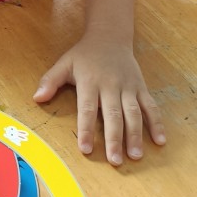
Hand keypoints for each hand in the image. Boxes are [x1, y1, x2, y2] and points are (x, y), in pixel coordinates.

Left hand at [33, 35, 165, 165]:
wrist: (110, 36)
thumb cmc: (85, 55)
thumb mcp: (64, 63)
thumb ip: (50, 81)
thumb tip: (37, 98)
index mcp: (90, 82)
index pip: (88, 109)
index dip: (86, 129)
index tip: (86, 149)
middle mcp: (111, 85)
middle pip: (113, 115)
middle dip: (114, 139)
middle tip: (115, 161)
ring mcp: (129, 87)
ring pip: (134, 113)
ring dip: (136, 135)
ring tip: (135, 156)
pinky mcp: (141, 87)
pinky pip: (151, 106)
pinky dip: (157, 123)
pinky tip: (160, 141)